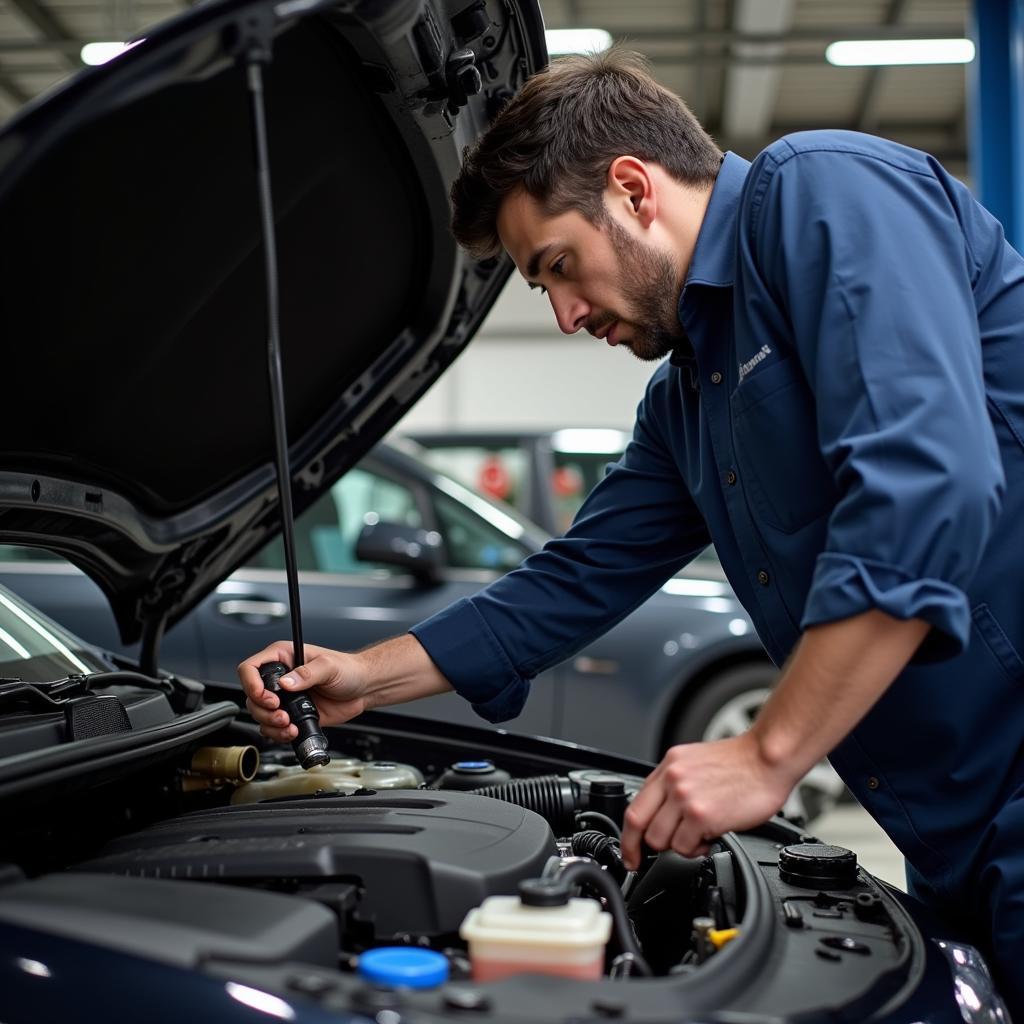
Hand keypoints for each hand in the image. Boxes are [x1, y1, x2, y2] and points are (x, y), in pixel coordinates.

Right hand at [237, 641, 370, 741]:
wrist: (362, 689)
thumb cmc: (349, 669)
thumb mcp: (329, 666)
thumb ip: (307, 673)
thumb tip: (286, 682)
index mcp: (284, 657)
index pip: (251, 668)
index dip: (252, 684)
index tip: (267, 698)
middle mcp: (280, 677)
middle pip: (252, 695)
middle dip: (263, 709)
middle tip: (281, 713)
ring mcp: (284, 697)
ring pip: (259, 714)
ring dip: (270, 723)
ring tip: (289, 724)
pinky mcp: (291, 714)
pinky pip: (272, 727)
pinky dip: (278, 733)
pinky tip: (293, 730)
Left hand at [620, 733, 795, 868]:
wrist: (768, 758)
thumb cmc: (742, 763)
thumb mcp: (696, 762)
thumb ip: (675, 784)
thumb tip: (661, 814)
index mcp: (669, 766)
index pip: (634, 807)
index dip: (628, 838)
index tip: (630, 854)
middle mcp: (672, 779)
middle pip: (641, 827)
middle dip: (653, 846)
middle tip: (672, 847)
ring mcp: (684, 796)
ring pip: (661, 841)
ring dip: (681, 846)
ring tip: (701, 835)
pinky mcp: (701, 814)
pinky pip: (685, 847)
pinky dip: (698, 849)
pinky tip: (712, 835)